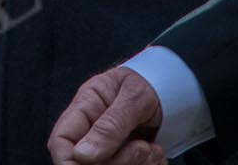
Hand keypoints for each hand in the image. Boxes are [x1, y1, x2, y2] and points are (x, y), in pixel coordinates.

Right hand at [48, 67, 165, 164]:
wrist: (176, 87)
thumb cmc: (152, 82)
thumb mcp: (134, 98)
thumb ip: (110, 125)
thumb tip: (81, 155)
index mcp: (85, 107)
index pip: (61, 140)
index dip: (68, 160)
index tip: (91, 164)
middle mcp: (92, 129)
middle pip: (84, 162)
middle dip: (114, 163)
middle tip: (142, 148)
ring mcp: (110, 146)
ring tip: (153, 149)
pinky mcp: (126, 158)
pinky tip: (157, 153)